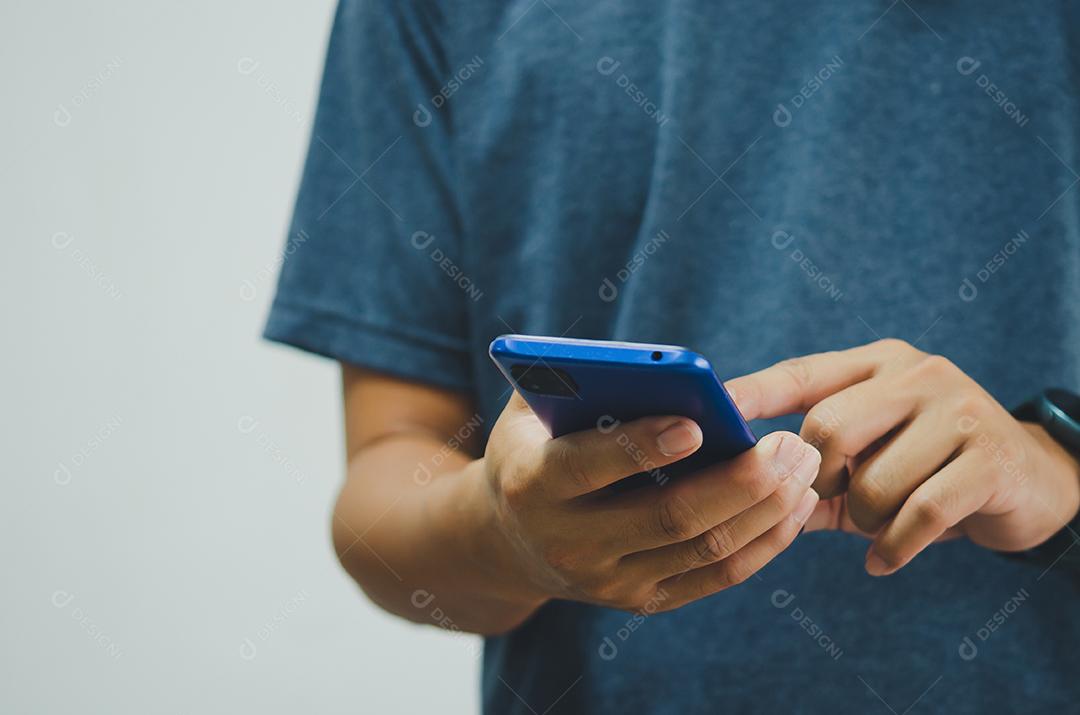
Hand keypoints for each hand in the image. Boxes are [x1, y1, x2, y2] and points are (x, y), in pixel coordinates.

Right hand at [475, 392, 821, 610]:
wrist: (510, 540)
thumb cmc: (535, 448)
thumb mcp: (532, 409)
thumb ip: (576, 380)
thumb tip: (651, 363)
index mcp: (532, 483)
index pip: (589, 467)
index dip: (642, 446)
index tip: (697, 424)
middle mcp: (569, 543)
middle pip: (669, 518)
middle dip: (740, 481)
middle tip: (790, 443)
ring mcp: (608, 581)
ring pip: (704, 549)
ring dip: (766, 509)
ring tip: (804, 466)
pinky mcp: (642, 602)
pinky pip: (717, 576)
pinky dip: (765, 542)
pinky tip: (796, 506)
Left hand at [727, 339, 1079, 575]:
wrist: (1029, 482)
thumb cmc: (925, 471)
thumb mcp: (867, 463)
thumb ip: (806, 472)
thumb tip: (731, 489)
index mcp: (877, 363)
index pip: (800, 373)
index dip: (751, 394)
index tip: (707, 413)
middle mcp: (917, 374)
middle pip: (827, 427)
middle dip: (818, 478)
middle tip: (832, 498)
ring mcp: (959, 411)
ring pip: (872, 478)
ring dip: (863, 518)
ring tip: (875, 525)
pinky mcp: (990, 459)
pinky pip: (919, 512)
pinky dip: (892, 547)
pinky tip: (882, 560)